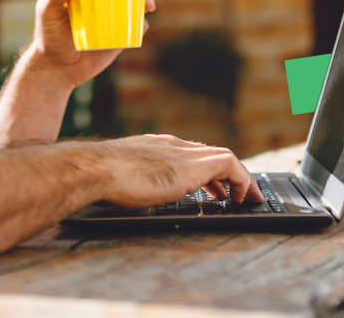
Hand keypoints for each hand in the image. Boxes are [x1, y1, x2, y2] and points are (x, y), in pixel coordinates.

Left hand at [24, 0, 156, 89]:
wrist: (56, 67)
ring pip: (138, 4)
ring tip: (148, 6)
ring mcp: (114, 17)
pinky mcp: (120, 37)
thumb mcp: (47, 12)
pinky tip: (141, 25)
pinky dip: (142, 25)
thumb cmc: (48, 34)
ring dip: (148, 1)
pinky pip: (136, 29)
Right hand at [89, 134, 265, 206]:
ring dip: (240, 178)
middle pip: (209, 154)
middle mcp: (172, 146)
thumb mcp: (121, 177)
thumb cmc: (100, 178)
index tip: (212, 187)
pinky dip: (242, 180)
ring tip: (247, 198)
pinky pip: (230, 165)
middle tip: (236, 193)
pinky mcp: (194, 165)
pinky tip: (243, 197)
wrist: (96, 169)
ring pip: (224, 157)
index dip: (204, 171)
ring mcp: (183, 153)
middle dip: (226, 175)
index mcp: (155, 147)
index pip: (190, 154)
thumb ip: (133, 180)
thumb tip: (130, 194)